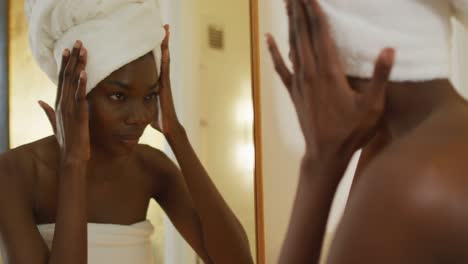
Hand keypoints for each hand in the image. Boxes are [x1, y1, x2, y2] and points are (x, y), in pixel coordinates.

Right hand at [39, 41, 89, 161]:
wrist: (72, 156)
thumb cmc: (66, 141)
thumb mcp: (55, 124)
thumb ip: (47, 111)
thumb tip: (39, 101)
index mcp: (58, 104)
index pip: (60, 79)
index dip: (63, 63)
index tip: (67, 49)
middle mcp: (62, 103)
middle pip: (66, 76)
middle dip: (72, 58)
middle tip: (78, 42)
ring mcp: (69, 108)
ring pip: (73, 82)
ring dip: (78, 65)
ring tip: (83, 50)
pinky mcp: (78, 114)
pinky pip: (79, 96)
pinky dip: (81, 84)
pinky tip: (84, 73)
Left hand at [151, 25, 181, 136]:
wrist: (169, 128)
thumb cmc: (158, 121)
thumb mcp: (146, 109)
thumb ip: (141, 102)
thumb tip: (129, 104)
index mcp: (156, 84)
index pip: (156, 64)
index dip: (155, 51)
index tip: (153, 38)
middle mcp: (161, 81)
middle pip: (162, 58)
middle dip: (162, 43)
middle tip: (163, 27)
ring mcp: (164, 83)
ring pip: (164, 60)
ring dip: (165, 45)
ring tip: (165, 30)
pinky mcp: (165, 86)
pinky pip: (165, 69)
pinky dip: (165, 57)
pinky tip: (165, 48)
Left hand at [267, 0, 394, 158]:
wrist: (325, 153)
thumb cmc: (351, 132)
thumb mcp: (372, 107)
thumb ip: (379, 77)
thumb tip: (388, 49)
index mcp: (330, 72)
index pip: (321, 34)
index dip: (316, 12)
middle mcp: (311, 73)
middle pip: (304, 34)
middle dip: (300, 11)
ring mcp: (299, 82)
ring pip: (292, 46)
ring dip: (290, 23)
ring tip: (288, 4)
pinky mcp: (293, 91)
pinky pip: (281, 67)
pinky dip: (274, 51)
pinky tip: (268, 38)